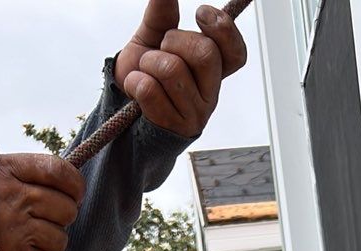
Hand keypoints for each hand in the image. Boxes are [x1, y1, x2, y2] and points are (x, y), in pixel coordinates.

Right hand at [0, 152, 84, 250]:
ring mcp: (15, 227)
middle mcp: (14, 196)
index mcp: (8, 169)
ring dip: (49, 245)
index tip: (74, 195)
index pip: (59, 171)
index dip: (75, 186)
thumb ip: (22, 173)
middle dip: (60, 219)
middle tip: (41, 222)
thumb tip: (63, 182)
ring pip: (60, 240)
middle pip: (67, 210)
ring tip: (27, 241)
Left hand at [115, 2, 246, 138]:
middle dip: (174, 40)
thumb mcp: (152, 38)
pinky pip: (150, 90)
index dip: (224, 30)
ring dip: (148, 63)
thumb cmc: (145, 72)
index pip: (236, 54)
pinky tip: (136, 89)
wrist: (124, 106)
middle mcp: (210, 94)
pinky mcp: (173, 128)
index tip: (200, 13)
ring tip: (144, 71)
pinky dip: (135, 82)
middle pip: (205, 54)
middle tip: (161, 48)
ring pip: (172, 70)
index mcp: (213, 71)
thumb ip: (161, 15)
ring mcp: (195, 114)